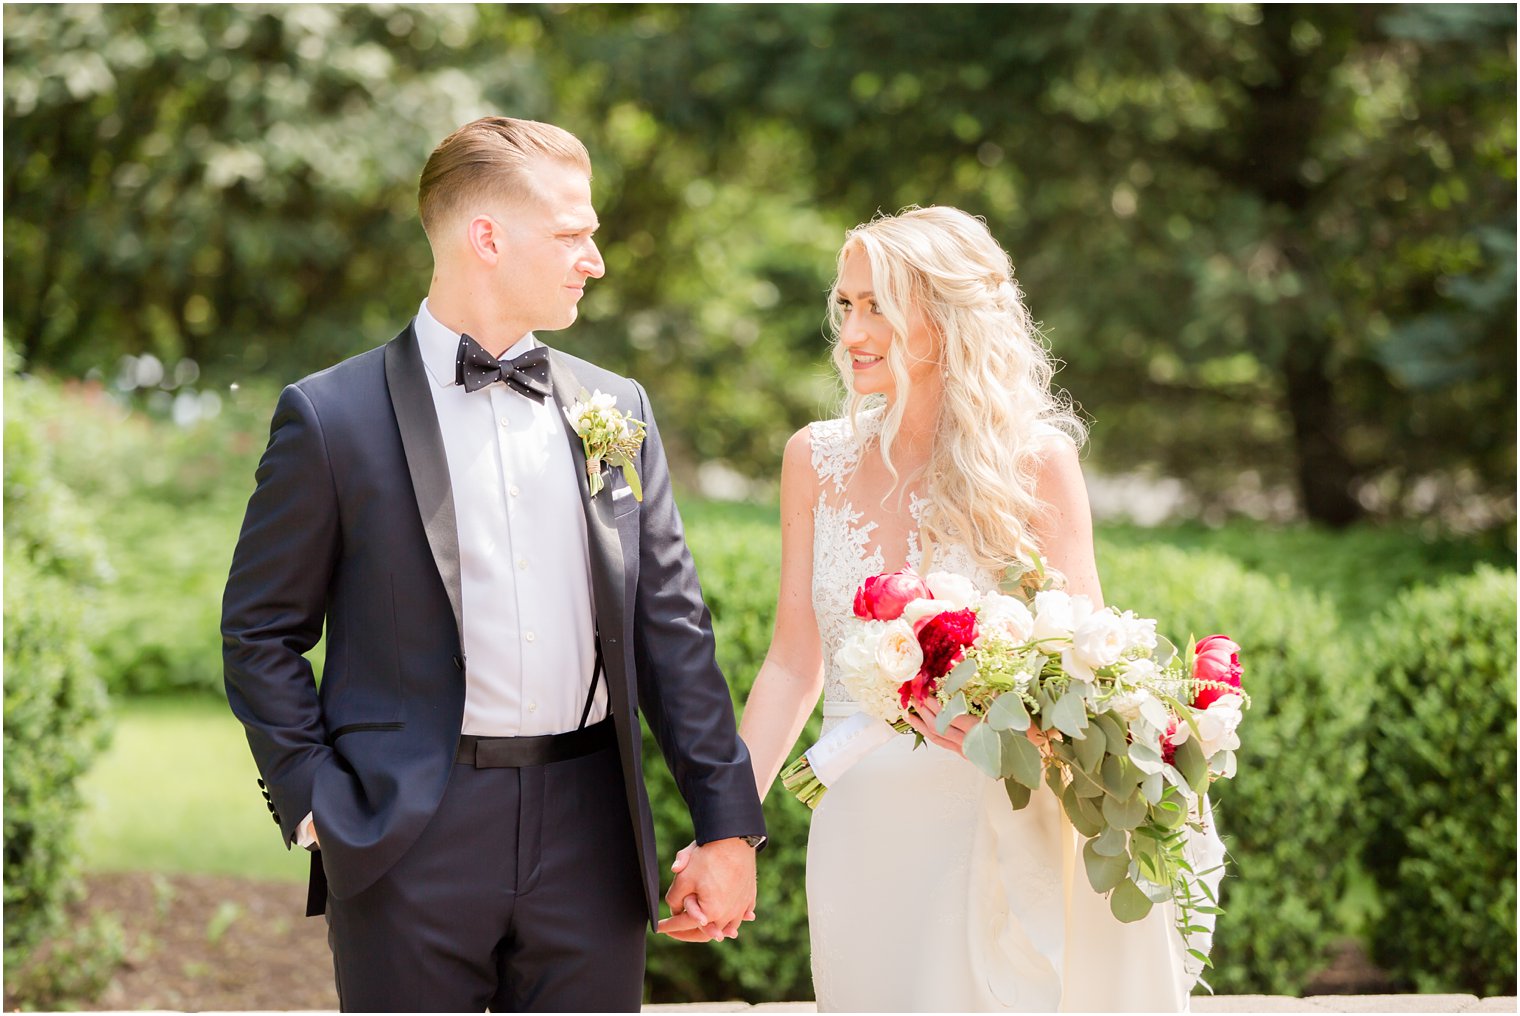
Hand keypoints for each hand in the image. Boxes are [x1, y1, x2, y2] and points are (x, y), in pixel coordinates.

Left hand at [656, 839, 756, 942]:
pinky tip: (728, 921)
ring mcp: (742, 907)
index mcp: (711, 912)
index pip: (684, 923)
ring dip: (713, 929)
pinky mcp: (750, 897)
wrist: (735, 839)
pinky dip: (732, 919)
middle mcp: (729, 915)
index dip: (669, 926)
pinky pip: (741, 915)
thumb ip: (674, 898)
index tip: (659, 927)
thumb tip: (674, 909)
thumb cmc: (709, 857)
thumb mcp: (683, 878)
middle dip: (688, 933)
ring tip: (701, 928)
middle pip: (706, 932)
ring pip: (726, 927)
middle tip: (675, 930)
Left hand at [906, 696, 1054, 756]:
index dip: (934, 703)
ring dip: (921, 725)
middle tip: (912, 694)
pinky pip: (943, 744)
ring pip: (937, 738)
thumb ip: (990, 689)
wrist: (1037, 755)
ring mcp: (966, 752)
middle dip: (923, 710)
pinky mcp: (966, 755)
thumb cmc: (1026, 728)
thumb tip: (968, 669)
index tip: (924, 688)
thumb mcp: (1011, 707)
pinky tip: (923, 726)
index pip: (949, 716)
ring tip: (908, 713)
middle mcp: (970, 744)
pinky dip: (930, 734)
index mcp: (980, 730)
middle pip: (938, 726)